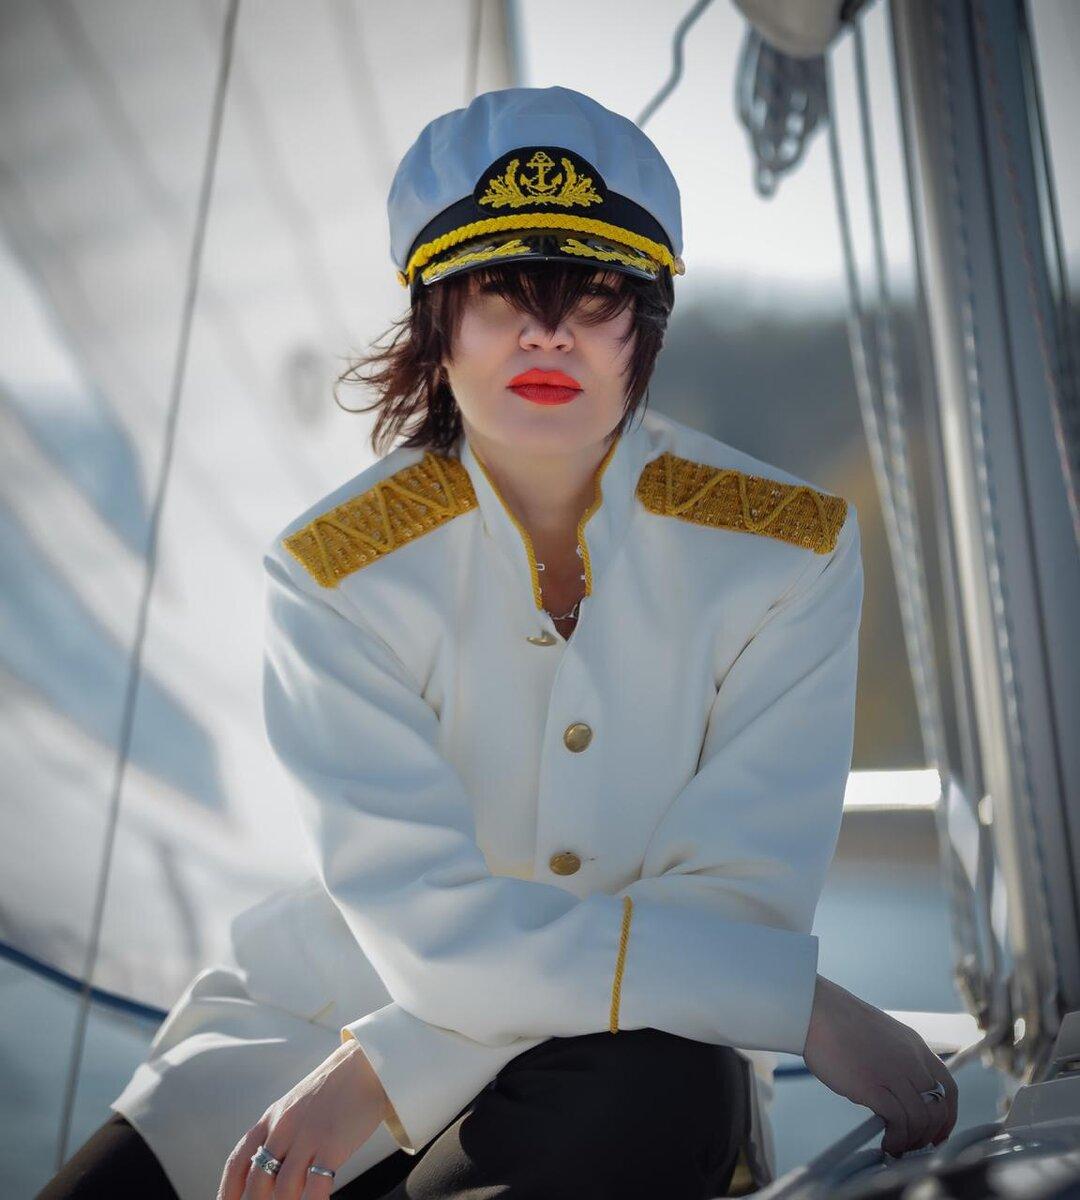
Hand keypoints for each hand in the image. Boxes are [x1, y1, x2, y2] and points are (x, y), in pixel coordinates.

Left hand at [217, 1037, 388, 1199]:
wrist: (368, 1064)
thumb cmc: (334, 1090)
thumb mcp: (297, 1105)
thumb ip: (280, 1132)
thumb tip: (266, 1166)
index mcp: (272, 1118)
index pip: (239, 1162)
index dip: (228, 1192)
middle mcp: (284, 1127)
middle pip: (257, 1180)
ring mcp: (308, 1136)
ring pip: (283, 1188)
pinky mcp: (332, 1143)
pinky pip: (315, 1186)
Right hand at [802, 975, 958, 1157]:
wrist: (816, 1009)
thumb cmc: (840, 1023)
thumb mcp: (882, 1037)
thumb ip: (896, 1061)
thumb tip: (896, 1094)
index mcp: (915, 1046)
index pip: (948, 1088)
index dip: (948, 1116)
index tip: (937, 1133)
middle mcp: (911, 1060)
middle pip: (938, 1108)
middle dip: (930, 1135)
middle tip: (914, 1146)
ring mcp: (893, 1073)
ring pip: (921, 1119)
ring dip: (912, 1141)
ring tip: (896, 1147)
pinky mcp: (873, 1086)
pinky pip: (899, 1122)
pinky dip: (897, 1139)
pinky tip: (886, 1142)